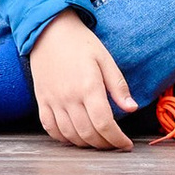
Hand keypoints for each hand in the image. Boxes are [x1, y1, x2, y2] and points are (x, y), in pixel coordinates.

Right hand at [29, 12, 138, 150]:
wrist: (48, 29)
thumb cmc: (79, 42)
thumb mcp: (105, 59)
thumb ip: (118, 86)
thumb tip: (132, 108)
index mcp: (89, 87)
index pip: (104, 124)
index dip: (117, 139)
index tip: (126, 144)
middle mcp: (69, 97)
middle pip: (88, 134)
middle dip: (105, 145)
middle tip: (114, 144)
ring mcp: (53, 100)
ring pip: (70, 134)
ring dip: (86, 144)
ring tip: (97, 142)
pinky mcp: (42, 100)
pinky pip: (50, 128)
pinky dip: (63, 138)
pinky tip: (74, 137)